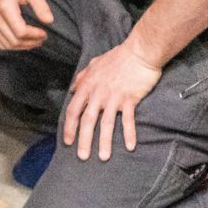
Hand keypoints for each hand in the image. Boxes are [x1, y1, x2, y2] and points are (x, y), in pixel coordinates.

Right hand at [0, 0, 54, 50]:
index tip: (44, 32)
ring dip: (22, 46)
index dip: (34, 35)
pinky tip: (24, 41)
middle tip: (42, 38)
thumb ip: (41, 5)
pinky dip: (13, 45)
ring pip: (6, 45)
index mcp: (4, 6)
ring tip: (35, 41)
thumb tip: (49, 21)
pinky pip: (0, 42)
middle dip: (30, 42)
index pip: (20, 31)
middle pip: (13, 40)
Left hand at [61, 40, 163, 161]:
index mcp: (88, 85)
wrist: (140, 51)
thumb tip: (74, 88)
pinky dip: (129, 133)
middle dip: (84, 140)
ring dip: (104, 142)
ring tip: (103, 157)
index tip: (68, 141)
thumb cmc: (118, 57)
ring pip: (106, 123)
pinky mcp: (130, 98)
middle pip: (87, 120)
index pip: (73, 109)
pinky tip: (130, 146)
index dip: (69, 127)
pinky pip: (128, 120)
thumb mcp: (95, 63)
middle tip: (82, 157)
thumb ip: (83, 77)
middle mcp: (98, 92)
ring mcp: (114, 96)